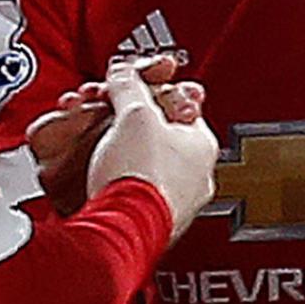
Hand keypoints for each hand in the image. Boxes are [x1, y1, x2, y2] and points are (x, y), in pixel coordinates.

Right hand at [87, 60, 218, 235]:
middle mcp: (196, 177)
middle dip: (130, 123)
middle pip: (160, 136)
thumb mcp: (134, 114)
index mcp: (203, 145)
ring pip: (145, 164)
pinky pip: (133, 192)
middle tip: (110, 116)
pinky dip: (116, 180)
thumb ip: (129, 87)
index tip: (131, 87)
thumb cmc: (141, 178)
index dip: (151, 91)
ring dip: (121, 151)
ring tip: (101, 146)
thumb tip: (124, 73)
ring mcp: (174, 203)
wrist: (122, 230)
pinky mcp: (150, 223)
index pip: (180, 105)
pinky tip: (102, 177)